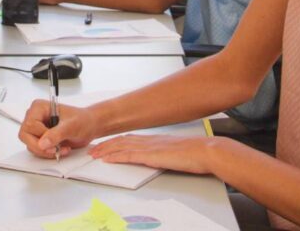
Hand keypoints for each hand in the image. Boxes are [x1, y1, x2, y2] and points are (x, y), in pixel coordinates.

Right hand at [18, 99, 96, 158]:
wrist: (89, 126)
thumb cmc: (82, 120)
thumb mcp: (71, 126)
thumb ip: (56, 134)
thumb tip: (43, 143)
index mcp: (39, 107)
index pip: (29, 125)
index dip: (41, 136)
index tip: (55, 141)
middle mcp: (35, 117)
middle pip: (26, 136)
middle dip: (41, 147)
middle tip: (56, 149)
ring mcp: (37, 128)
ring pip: (30, 145)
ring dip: (46, 151)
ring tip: (62, 148)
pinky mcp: (40, 138)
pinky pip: (36, 150)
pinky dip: (48, 153)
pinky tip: (60, 149)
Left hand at [89, 134, 217, 174]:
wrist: (205, 151)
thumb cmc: (197, 153)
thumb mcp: (177, 151)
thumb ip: (166, 152)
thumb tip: (162, 156)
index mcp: (156, 139)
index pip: (130, 139)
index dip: (116, 141)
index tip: (106, 144)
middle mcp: (150, 140)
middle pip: (122, 141)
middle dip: (106, 145)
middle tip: (93, 149)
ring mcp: (150, 147)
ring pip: (121, 146)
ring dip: (106, 150)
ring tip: (94, 154)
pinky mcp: (151, 155)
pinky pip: (128, 155)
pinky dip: (115, 156)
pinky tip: (107, 159)